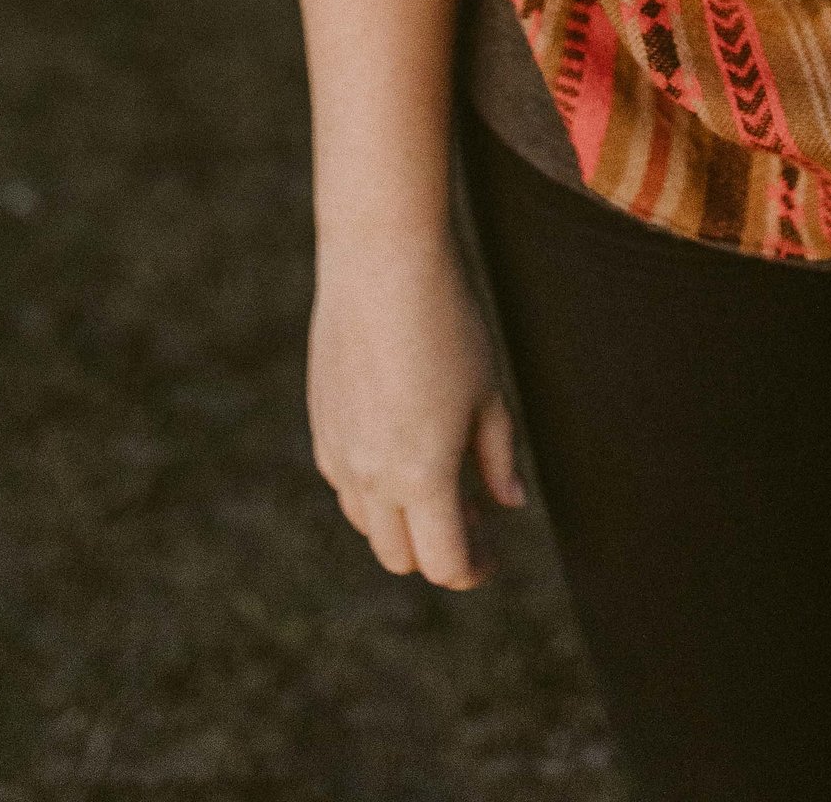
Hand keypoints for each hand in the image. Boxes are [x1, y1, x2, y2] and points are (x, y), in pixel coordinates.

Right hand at [307, 228, 525, 587]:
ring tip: (440, 482)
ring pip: (369, 525)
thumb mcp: (488, 392)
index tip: (493, 555)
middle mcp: (372, 477)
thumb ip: (498, 458)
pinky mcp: (321, 426)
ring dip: (404, 522)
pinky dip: (375, 491)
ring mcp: (339, 454)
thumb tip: (508, 505)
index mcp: (422, 477)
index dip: (473, 569)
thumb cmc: (448, 323)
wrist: (380, 262)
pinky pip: (346, 486)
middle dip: (439, 549)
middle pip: (402, 556)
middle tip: (472, 516)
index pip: (445, 563)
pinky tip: (402, 449)